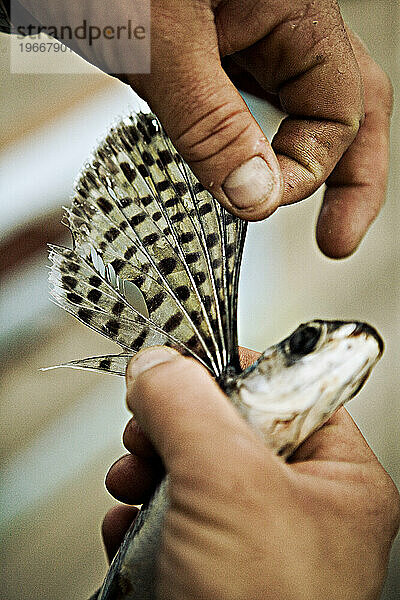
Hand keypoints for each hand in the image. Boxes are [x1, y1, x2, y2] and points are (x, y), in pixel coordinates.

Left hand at [16, 1, 391, 254]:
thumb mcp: (158, 42)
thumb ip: (209, 121)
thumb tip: (254, 195)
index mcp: (294, 8)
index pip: (337, 111)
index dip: (307, 170)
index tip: (258, 205)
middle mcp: (281, 19)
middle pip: (343, 106)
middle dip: (349, 177)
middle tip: (336, 240)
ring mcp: (247, 30)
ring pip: (297, 105)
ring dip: (301, 161)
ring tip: (301, 211)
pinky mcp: (211, 44)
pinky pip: (248, 99)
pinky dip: (250, 140)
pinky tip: (242, 165)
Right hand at [103, 347, 398, 599]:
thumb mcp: (229, 483)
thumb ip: (189, 405)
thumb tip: (157, 363)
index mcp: (337, 479)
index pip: (287, 390)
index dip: (232, 370)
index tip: (184, 363)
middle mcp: (298, 507)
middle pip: (228, 427)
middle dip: (176, 425)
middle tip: (148, 426)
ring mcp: (249, 541)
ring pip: (191, 471)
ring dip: (148, 468)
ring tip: (131, 478)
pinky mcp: (207, 568)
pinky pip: (169, 517)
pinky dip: (138, 516)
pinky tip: (126, 527)